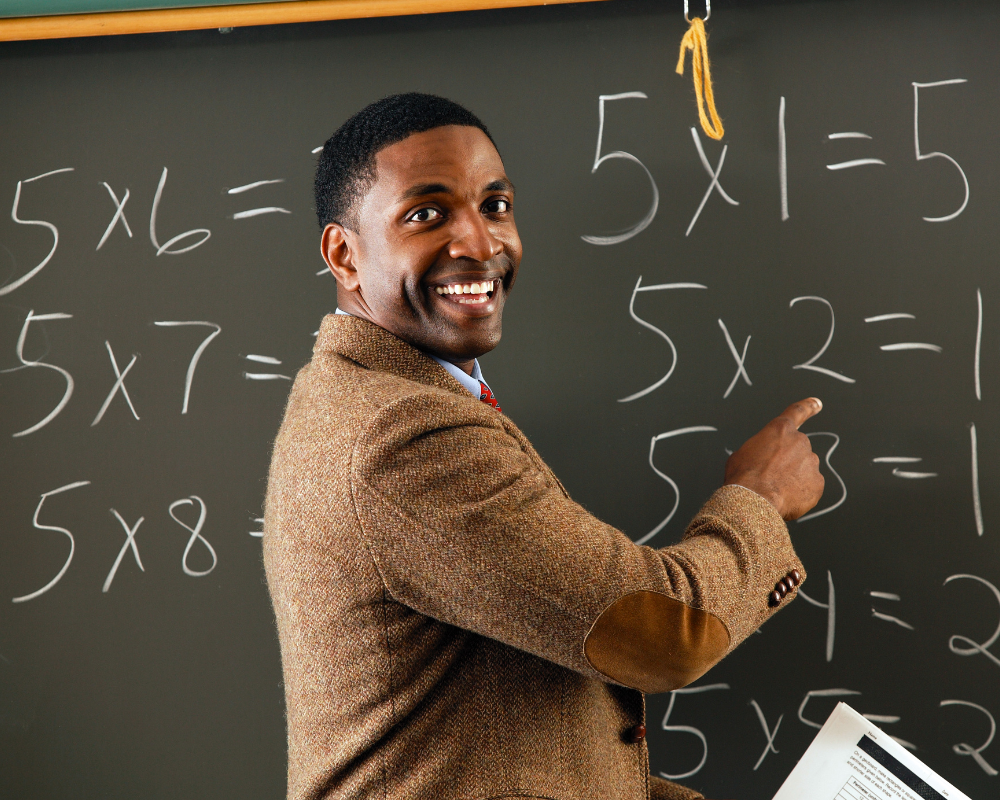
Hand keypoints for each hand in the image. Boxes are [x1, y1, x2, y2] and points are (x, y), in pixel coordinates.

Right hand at [724, 397, 824, 520]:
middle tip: (771, 476)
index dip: (808, 407)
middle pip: (797, 449)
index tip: (817, 403)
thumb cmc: (743, 476)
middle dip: (788, 460)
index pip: (797, 412)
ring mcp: (811, 462)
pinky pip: (810, 487)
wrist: (753, 499)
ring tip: (775, 489)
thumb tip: (766, 459)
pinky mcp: (817, 483)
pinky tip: (784, 498)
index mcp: (780, 430)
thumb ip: (763, 449)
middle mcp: (800, 442)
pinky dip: (800, 493)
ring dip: (793, 477)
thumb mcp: (744, 453)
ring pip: (804, 469)